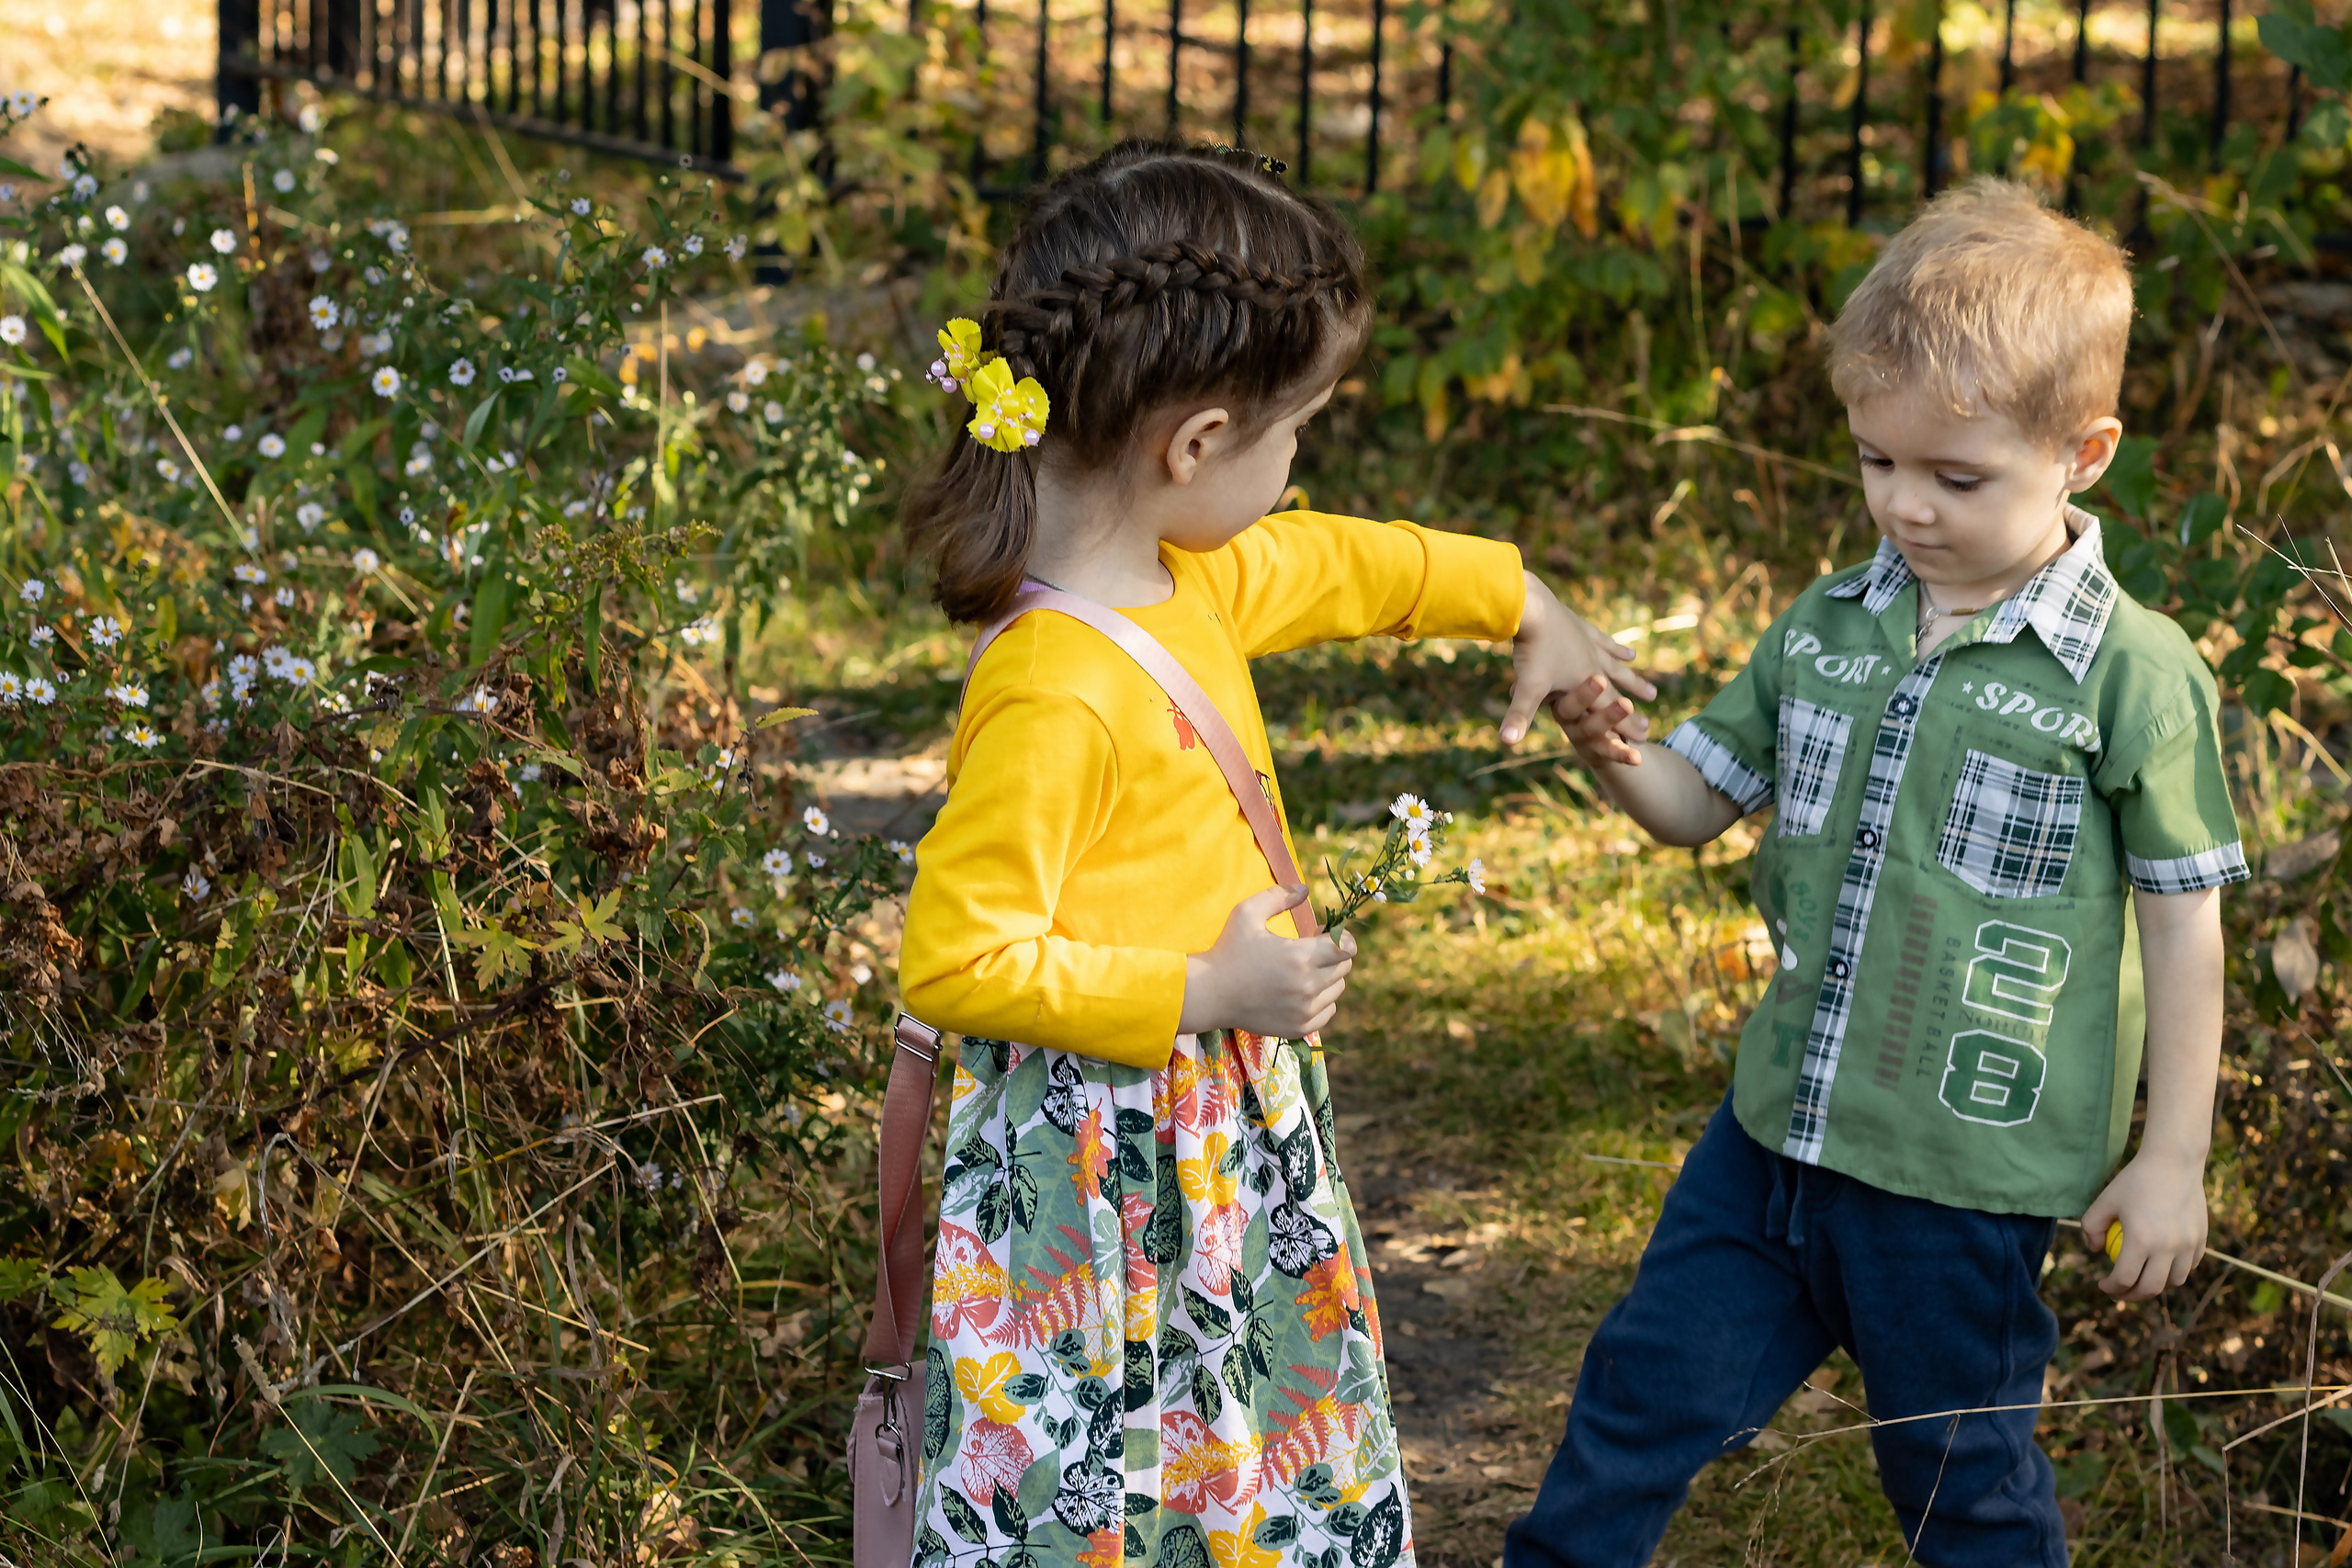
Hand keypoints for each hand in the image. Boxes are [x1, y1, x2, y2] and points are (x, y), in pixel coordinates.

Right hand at [1180, 885, 1356, 1039]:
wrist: (1210, 994)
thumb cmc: (1228, 950)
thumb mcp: (1247, 913)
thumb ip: (1278, 896)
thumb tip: (1305, 889)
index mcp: (1300, 957)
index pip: (1347, 948)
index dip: (1341, 936)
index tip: (1323, 933)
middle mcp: (1307, 986)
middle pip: (1344, 967)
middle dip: (1333, 954)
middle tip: (1311, 948)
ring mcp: (1304, 1011)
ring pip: (1337, 989)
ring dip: (1327, 976)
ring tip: (1303, 970)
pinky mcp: (1299, 1027)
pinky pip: (1328, 1011)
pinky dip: (1321, 1000)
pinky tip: (1301, 991)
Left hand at [1501, 573, 1656, 760]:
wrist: (1534, 607)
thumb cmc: (1532, 649)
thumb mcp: (1527, 686)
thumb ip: (1519, 716)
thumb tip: (1506, 742)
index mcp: (1584, 679)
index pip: (1607, 709)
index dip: (1624, 727)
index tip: (1643, 738)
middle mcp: (1592, 662)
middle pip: (1616, 690)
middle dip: (1631, 715)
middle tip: (1649, 725)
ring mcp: (1589, 643)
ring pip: (1616, 667)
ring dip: (1631, 681)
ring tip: (1650, 691)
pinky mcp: (1582, 626)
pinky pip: (1604, 641)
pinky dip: (1617, 649)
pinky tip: (1629, 653)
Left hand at [2081, 1150, 2208, 1301]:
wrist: (2174, 1162)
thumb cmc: (2135, 1180)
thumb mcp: (2105, 1200)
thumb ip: (2091, 1227)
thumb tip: (2095, 1250)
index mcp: (2142, 1240)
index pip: (2124, 1279)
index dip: (2110, 1288)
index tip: (2102, 1284)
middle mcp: (2169, 1247)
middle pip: (2151, 1288)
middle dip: (2132, 1295)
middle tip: (2120, 1291)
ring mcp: (2189, 1245)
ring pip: (2174, 1281)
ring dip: (2156, 1285)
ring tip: (2141, 1279)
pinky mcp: (2202, 1239)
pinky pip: (2189, 1266)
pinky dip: (2175, 1271)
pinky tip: (2162, 1264)